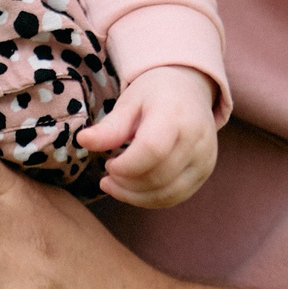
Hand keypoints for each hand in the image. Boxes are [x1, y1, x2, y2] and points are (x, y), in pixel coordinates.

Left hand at [82, 65, 219, 208]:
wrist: (189, 89)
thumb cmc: (154, 94)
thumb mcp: (129, 102)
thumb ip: (110, 126)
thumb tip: (82, 141)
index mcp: (176, 115)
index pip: (152, 150)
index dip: (126, 165)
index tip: (109, 163)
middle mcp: (197, 139)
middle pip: (159, 176)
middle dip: (126, 182)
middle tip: (108, 173)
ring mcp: (204, 158)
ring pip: (168, 193)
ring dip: (135, 196)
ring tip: (115, 183)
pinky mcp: (204, 172)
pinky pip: (176, 196)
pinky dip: (150, 199)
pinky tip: (132, 190)